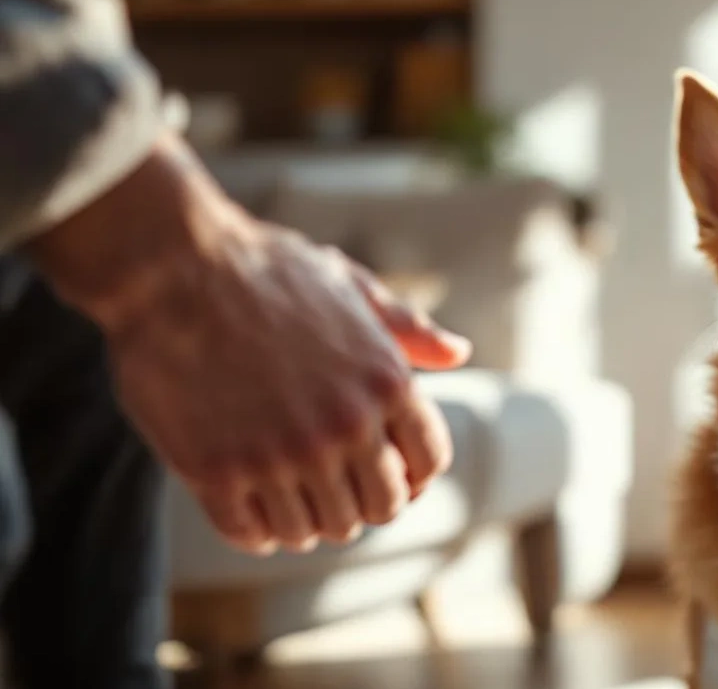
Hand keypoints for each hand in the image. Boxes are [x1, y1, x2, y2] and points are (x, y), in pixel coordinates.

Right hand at [27, 135, 470, 553]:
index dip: (412, 475)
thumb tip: (459, 352)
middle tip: (332, 485)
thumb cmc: (269, 270)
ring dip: (307, 518)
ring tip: (286, 491)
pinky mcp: (218, 474)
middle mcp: (344, 427)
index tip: (387, 472)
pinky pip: (253, 534)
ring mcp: (281, 455)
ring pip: (317, 530)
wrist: (175, 265)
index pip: (428, 464)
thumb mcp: (351, 286)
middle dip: (361, 500)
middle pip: (380, 508)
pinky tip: (246, 501)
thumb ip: (407, 329)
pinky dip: (255, 528)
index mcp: (387, 384)